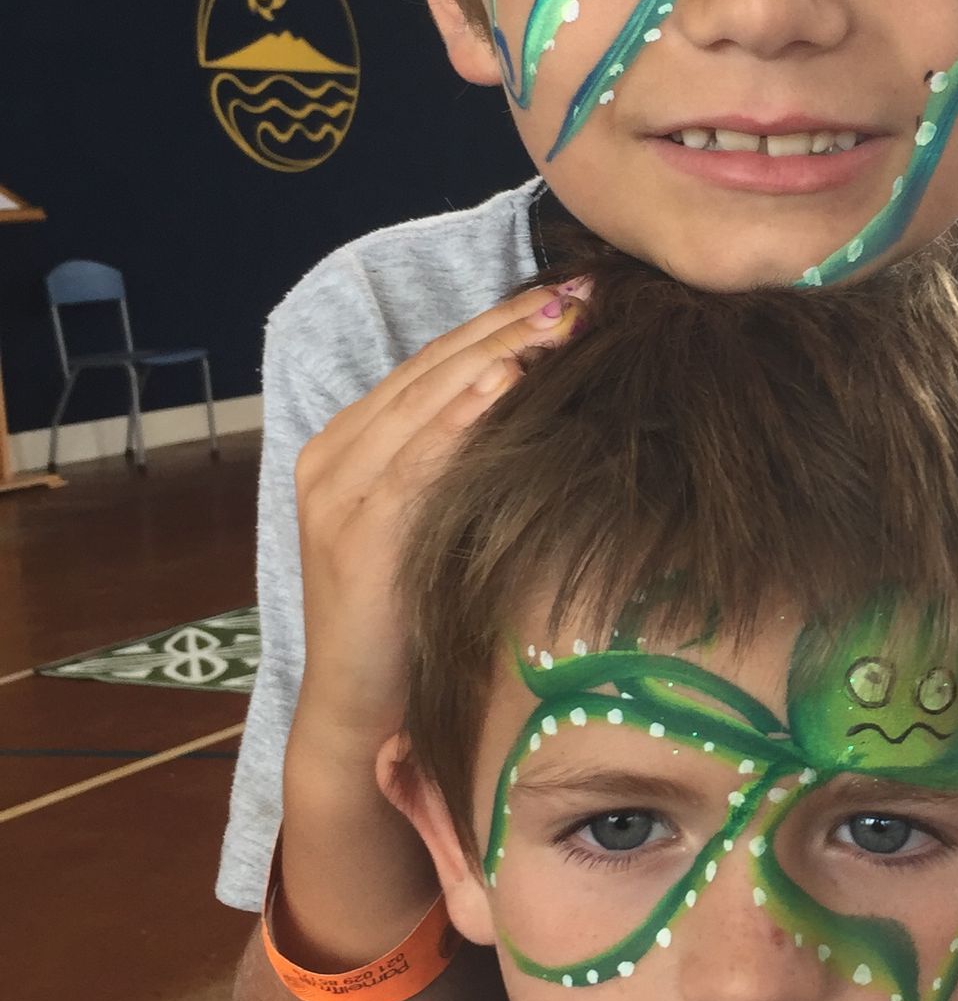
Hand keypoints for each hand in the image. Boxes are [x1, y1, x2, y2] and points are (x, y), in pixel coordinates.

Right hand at [292, 284, 585, 761]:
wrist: (358, 709)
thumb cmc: (413, 618)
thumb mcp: (436, 524)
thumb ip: (461, 466)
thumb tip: (541, 404)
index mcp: (349, 447)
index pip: (431, 367)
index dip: (499, 324)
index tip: (571, 294)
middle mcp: (333, 458)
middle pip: (430, 372)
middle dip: (508, 325)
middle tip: (581, 292)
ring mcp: (337, 494)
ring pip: (423, 403)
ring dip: (496, 354)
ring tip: (558, 320)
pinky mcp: (354, 534)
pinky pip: (414, 462)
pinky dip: (460, 419)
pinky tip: (505, 384)